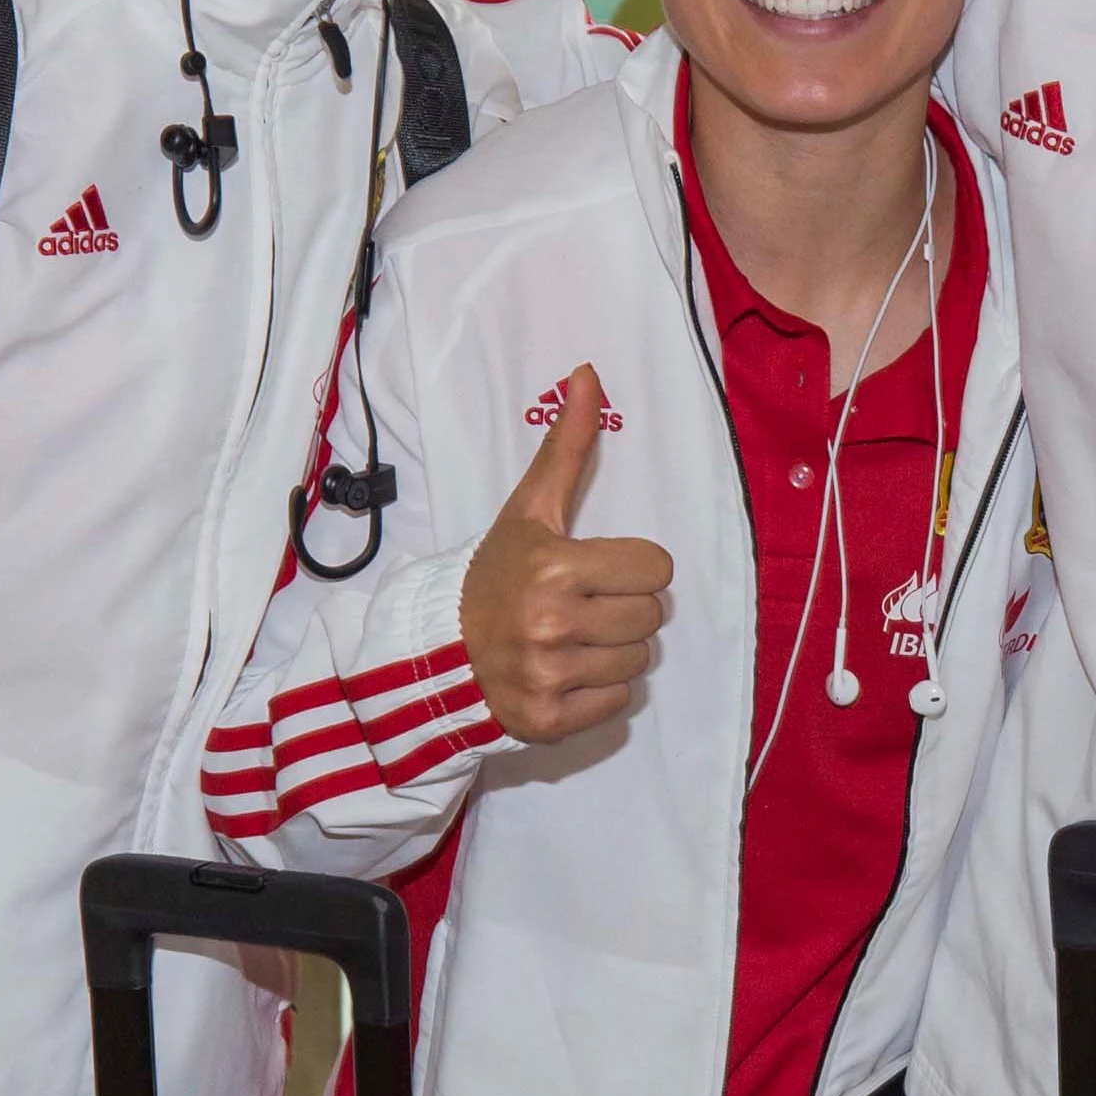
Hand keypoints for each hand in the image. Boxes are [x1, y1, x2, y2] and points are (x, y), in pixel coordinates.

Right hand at [461, 368, 669, 744]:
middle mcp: (551, 624)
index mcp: (555, 567)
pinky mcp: (549, 722)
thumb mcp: (531, 509)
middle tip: (582, 606)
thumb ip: (567, 446)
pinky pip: (618, 704)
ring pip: (638, 662)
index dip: (632, 568)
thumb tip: (589, 373)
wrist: (439, 652)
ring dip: (613, 651)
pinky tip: (563, 673)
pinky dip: (597, 692)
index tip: (596, 571)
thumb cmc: (497, 574)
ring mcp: (549, 677)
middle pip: (652, 617)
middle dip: (624, 609)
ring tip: (571, 640)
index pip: (656, 569)